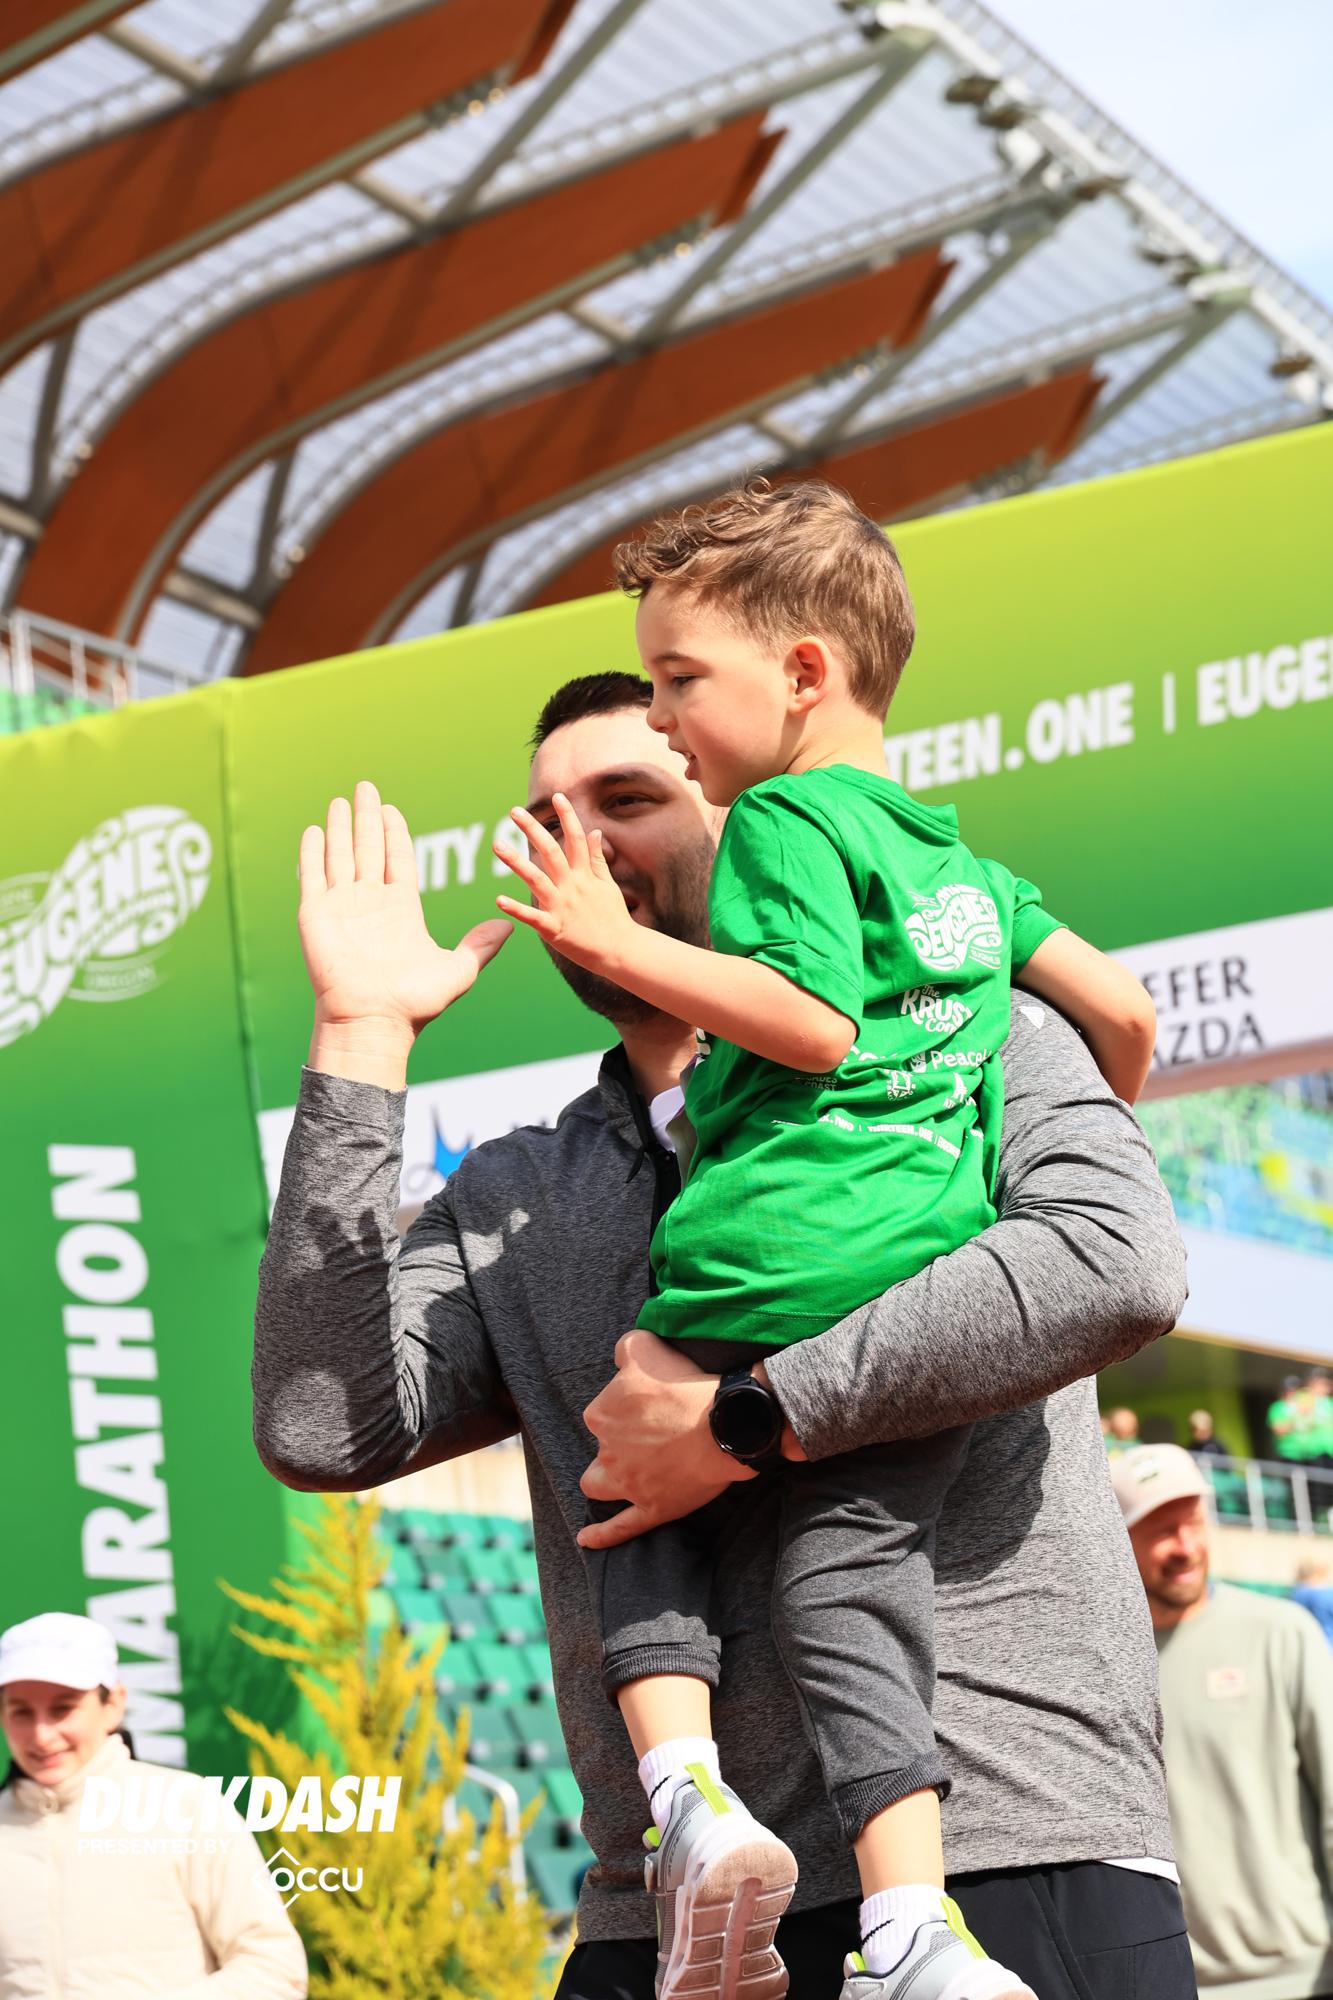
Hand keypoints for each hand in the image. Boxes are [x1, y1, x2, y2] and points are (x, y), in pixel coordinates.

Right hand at [300, 781, 510, 1085]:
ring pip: (340, 856)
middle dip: (367, 818)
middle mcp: (370, 904)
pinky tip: (314, 829)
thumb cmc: (415, 1003)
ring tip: (340, 800)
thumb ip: (481, 946)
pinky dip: (312, 852)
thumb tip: (509, 926)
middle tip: (366, 787)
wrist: (375, 1021)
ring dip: (339, 827)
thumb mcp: (459, 970)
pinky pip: (313, 876)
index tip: (392, 809)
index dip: (394, 833)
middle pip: (368, 848)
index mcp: (401, 910)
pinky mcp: (316, 915)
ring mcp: (341, 908)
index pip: (396, 859)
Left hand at [494, 794, 635, 972]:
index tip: (558, 796)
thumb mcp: (608, 885)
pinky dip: (516, 909)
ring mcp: (562, 907)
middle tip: (514, 811)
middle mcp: (573, 886)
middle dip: (533, 829)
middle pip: (551, 852)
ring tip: (496, 845)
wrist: (621, 951)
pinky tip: (498, 900)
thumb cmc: (614, 918)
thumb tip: (595, 831)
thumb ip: (598, 859)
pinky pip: (532, 917)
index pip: (576, 838)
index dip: (567, 816)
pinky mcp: (554, 929)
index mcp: (585, 875)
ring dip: (516, 862)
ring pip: (536, 879)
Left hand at [576, 1329, 754, 1550]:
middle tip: (649, 1434)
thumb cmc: (686, 1385)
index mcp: (602, 1415)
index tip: (649, 1404)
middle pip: (602, 1448)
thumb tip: (620, 1356)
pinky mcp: (652, 1508)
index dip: (625, 1408)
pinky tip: (585, 1539)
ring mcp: (629, 1484)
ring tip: (618, 1476)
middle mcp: (608, 1452)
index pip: (602, 1412)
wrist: (723, 1423)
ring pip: (599, 1485)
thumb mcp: (646, 1347)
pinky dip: (601, 1535)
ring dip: (604, 1481)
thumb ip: (625, 1348)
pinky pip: (620, 1528)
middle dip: (617, 1443)